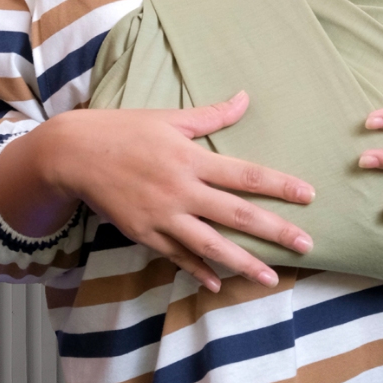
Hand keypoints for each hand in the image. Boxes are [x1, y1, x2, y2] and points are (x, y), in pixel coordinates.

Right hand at [0, 91, 314, 292]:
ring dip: (244, 263)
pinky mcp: (144, 234)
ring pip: (211, 245)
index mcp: (191, 158)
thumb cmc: (125, 129)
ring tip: (272, 278)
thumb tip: (245, 97)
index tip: (308, 196)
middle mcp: (181, 190)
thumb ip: (212, 115)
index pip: (246, 174)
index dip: (280, 186)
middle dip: (275, 231)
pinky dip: (198, 271)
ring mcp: (162, 216)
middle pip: (237, 215)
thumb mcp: (170, 118)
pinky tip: (218, 284)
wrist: (74, 154)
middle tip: (308, 245)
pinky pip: (177, 257)